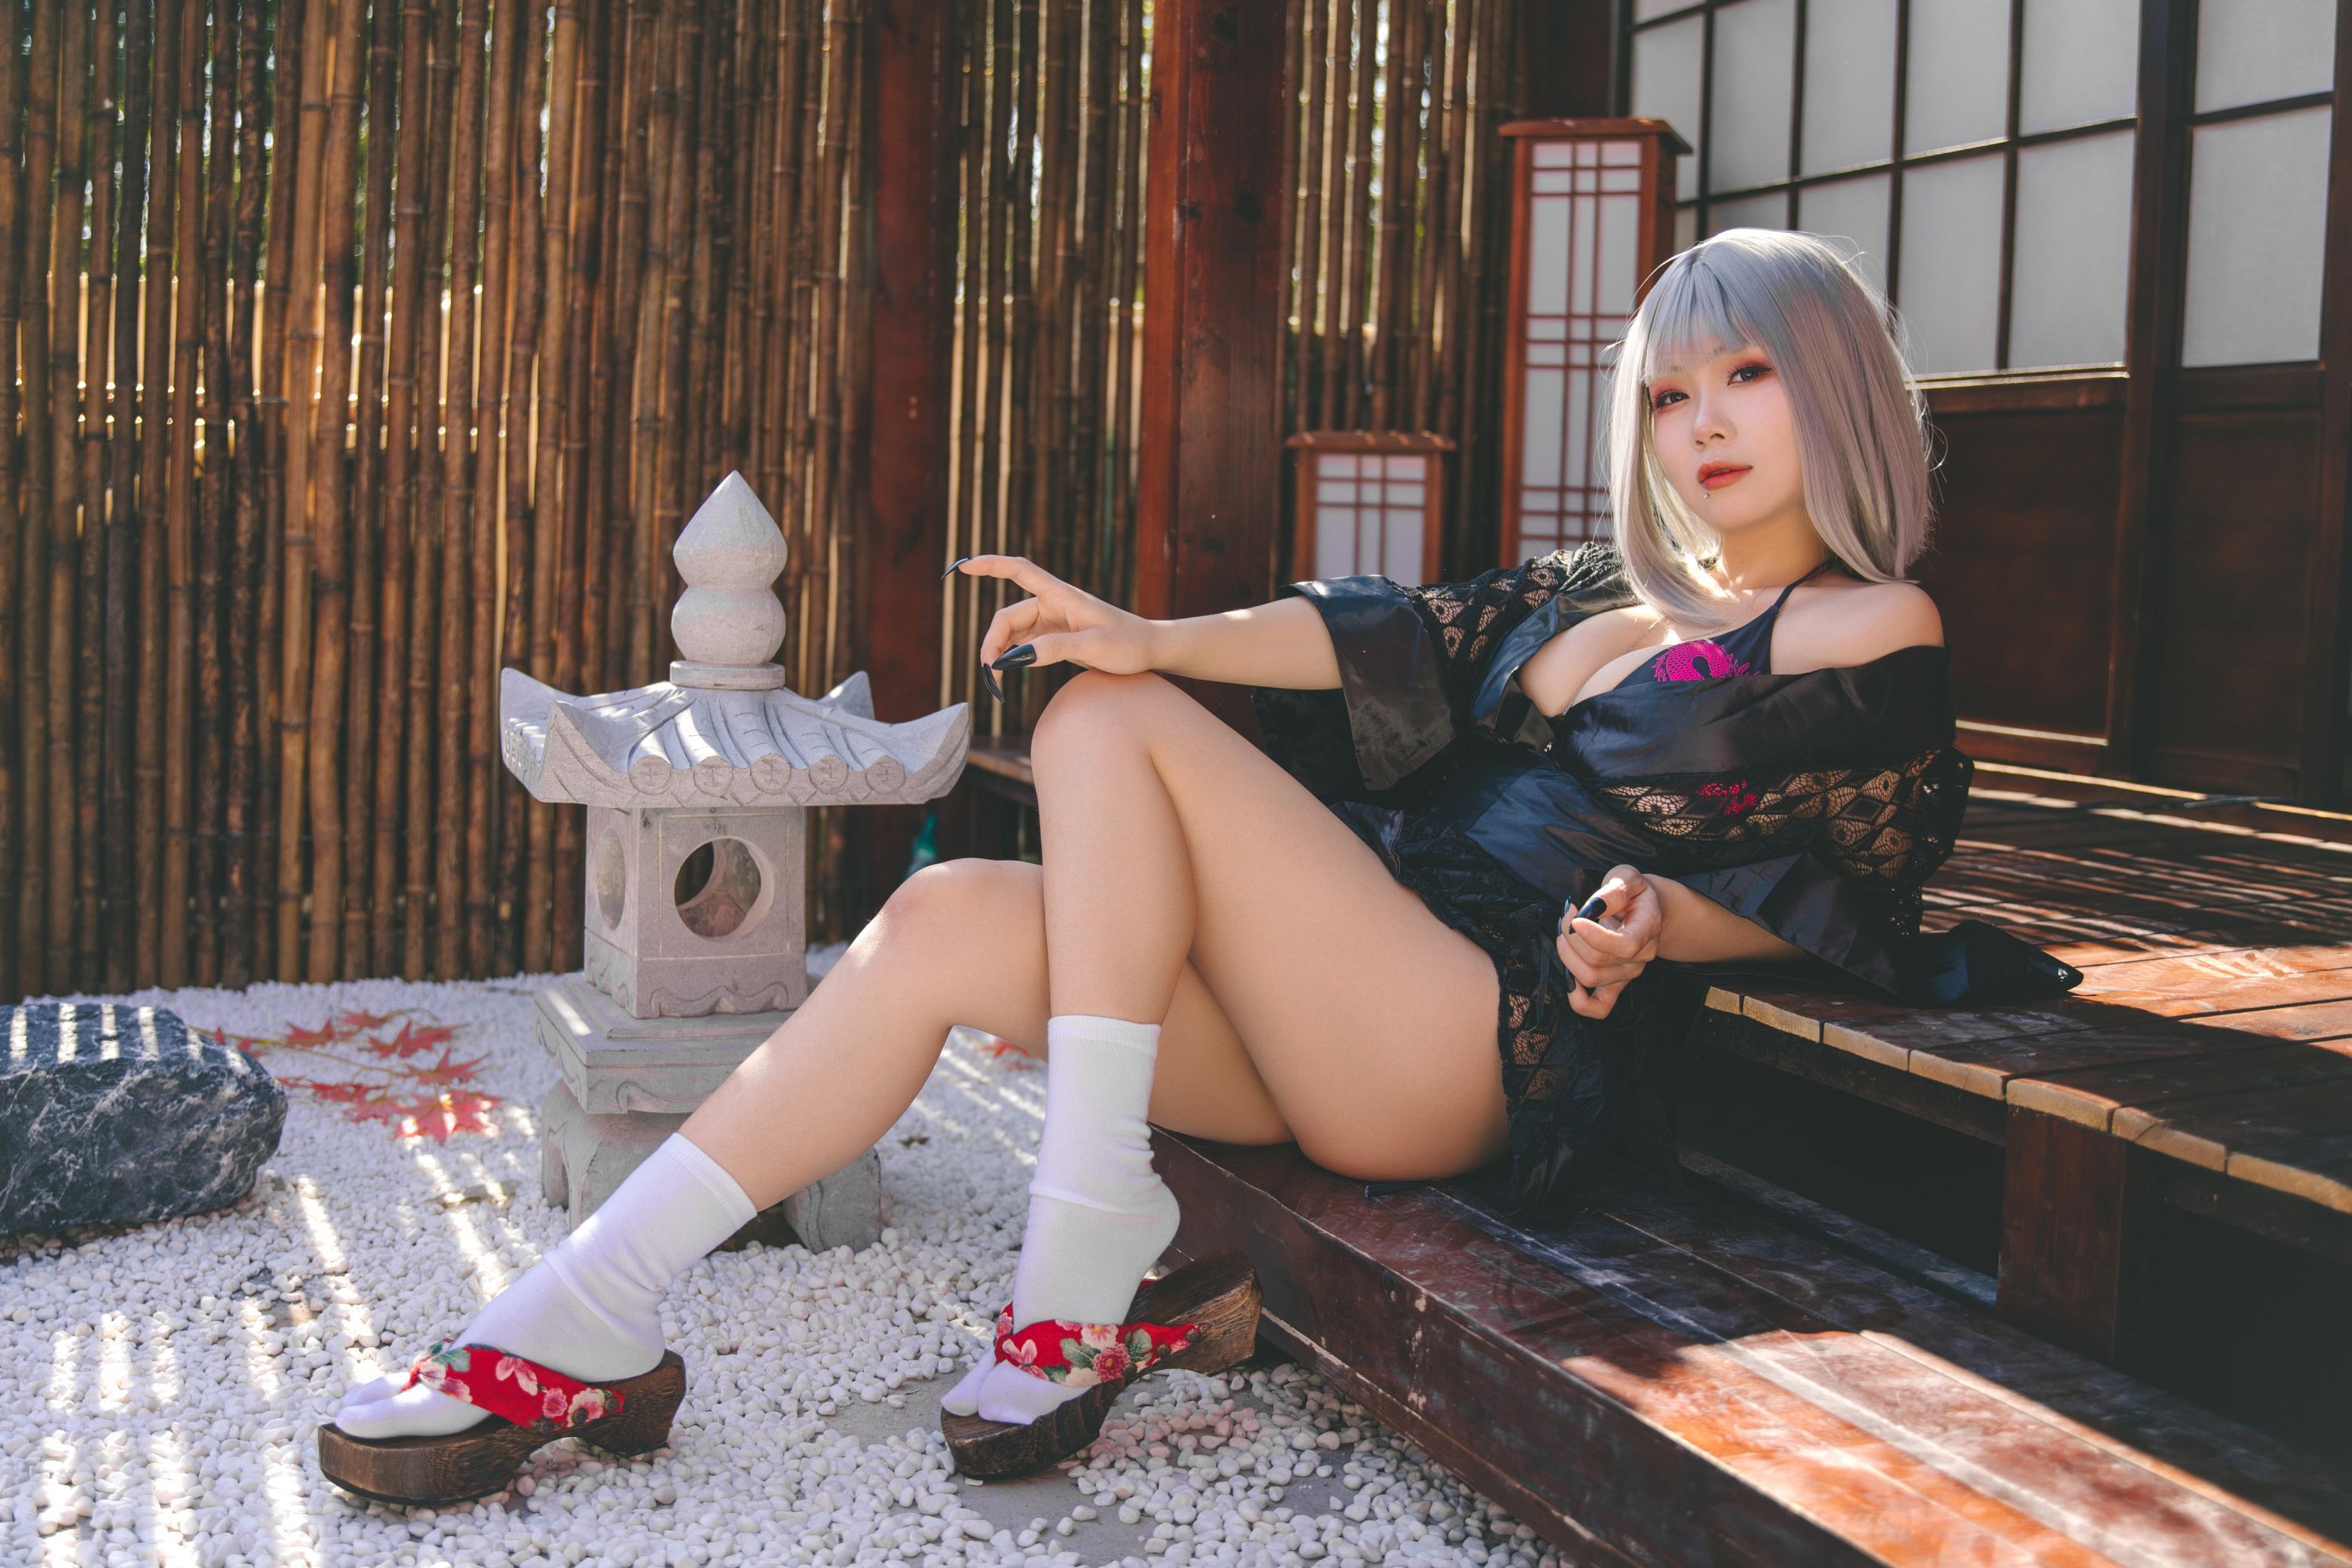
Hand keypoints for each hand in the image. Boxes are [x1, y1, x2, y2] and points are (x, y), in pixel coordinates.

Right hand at [945, 554, 1161, 684]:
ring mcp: (1054, 620)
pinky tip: (1009, 672)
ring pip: (1014, 632)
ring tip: (996, 681)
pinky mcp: (1057, 636)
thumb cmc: (1128, 644)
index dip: (990, 566)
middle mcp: (1054, 604)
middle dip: (994, 641)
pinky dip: (1014, 656)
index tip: (963, 566)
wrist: (1150, 650)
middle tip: (990, 673)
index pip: (1019, 571)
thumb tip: (1017, 657)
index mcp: (1062, 596)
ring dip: (1001, 652)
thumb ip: (1055, 649)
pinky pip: (1026, 642)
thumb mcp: (1093, 648)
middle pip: (1009, 616)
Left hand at [1557, 866, 1662, 1019]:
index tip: (1575, 918)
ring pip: (1590, 978)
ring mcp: (1628, 975)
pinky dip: (1577, 999)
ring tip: (1566, 932)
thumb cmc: (1634, 893)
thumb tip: (1594, 907)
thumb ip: (1614, 891)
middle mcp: (1640, 958)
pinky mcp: (1615, 985)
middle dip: (1571, 937)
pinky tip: (1568, 977)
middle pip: (1597, 962)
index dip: (1594, 937)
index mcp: (1647, 930)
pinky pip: (1598, 1007)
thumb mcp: (1627, 878)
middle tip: (1568, 915)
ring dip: (1567, 955)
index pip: (1624, 946)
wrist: (1646, 908)